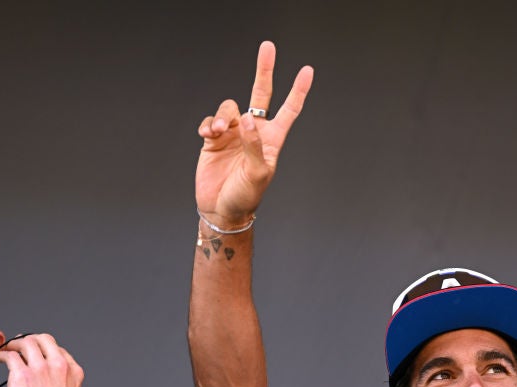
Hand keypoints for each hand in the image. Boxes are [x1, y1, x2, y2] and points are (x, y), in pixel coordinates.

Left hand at [0, 334, 82, 386]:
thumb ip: (61, 382)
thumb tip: (46, 379)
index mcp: (73, 371)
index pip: (58, 349)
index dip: (44, 349)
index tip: (35, 352)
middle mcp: (59, 366)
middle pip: (44, 339)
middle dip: (30, 340)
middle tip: (20, 345)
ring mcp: (41, 369)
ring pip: (26, 342)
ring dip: (15, 344)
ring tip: (8, 349)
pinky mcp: (22, 375)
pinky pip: (10, 355)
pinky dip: (2, 354)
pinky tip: (0, 359)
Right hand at [195, 41, 313, 226]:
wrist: (221, 209)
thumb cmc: (246, 196)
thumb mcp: (257, 174)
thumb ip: (254, 145)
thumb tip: (247, 119)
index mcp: (272, 139)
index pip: (289, 109)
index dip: (298, 90)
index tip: (307, 70)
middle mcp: (254, 132)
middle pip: (260, 94)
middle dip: (264, 70)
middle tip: (268, 46)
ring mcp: (234, 134)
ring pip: (229, 108)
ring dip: (223, 116)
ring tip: (219, 132)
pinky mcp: (214, 140)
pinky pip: (210, 121)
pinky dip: (208, 124)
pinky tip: (208, 135)